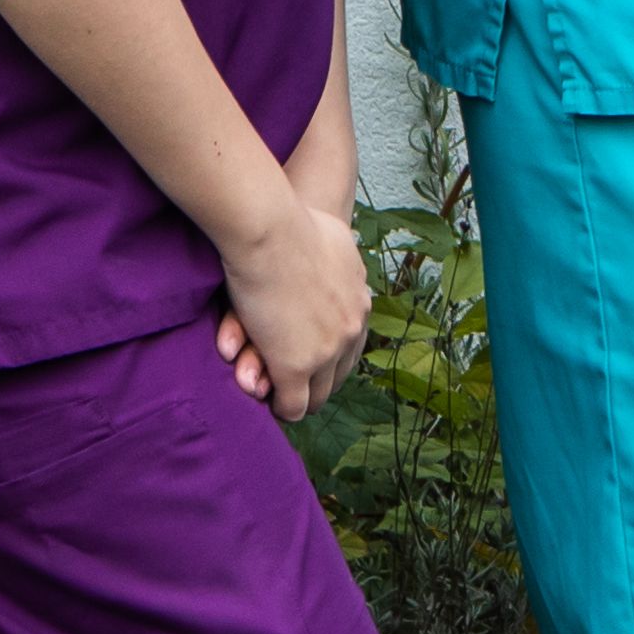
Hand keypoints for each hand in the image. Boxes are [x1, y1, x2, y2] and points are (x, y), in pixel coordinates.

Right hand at [207, 196, 371, 425]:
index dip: (331, 355)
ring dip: (302, 399)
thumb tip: (343, 243)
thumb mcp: (336, 241)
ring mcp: (326, 351)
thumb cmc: (294, 224)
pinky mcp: (296, 367)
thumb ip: (341, 256)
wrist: (273, 231)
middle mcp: (352, 330)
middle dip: (319, 384)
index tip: (314, 360)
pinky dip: (284, 409)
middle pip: (340, 373)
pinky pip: (294, 404)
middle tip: (298, 390)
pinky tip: (272, 407)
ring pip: (319, 394)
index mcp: (360, 303)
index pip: (352, 343)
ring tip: (284, 402)